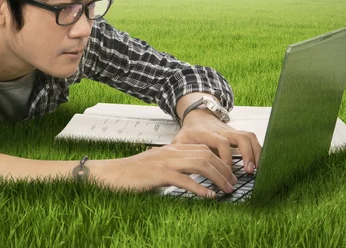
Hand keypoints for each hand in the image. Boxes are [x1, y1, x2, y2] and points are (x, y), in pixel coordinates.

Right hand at [89, 144, 237, 197]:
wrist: (112, 174)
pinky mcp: (159, 174)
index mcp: (172, 149)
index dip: (220, 161)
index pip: (203, 148)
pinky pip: (185, 179)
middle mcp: (171, 151)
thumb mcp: (158, 166)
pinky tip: (209, 196)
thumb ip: (174, 168)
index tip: (230, 174)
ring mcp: (166, 161)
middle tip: (233, 183)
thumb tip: (192, 178)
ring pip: (200, 163)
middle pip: (206, 154)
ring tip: (226, 190)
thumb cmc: (133, 173)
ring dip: (217, 177)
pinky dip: (200, 188)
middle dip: (224, 169)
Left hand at [172, 109, 261, 174]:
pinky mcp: (238, 134)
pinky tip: (259, 164)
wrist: (197, 116)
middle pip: (240, 137)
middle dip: (246, 154)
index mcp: (207, 133)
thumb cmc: (189, 132)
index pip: (221, 142)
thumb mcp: (180, 140)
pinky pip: (252, 139)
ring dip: (255, 153)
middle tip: (248, 171)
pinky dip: (258, 151)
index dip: (226, 157)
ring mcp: (231, 131)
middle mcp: (222, 131)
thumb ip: (177, 153)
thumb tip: (174, 169)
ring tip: (257, 169)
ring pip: (249, 137)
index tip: (228, 171)